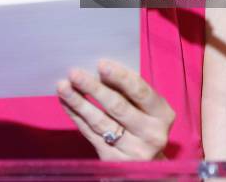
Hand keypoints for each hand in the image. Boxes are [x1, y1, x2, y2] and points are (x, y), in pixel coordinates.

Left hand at [56, 58, 174, 160]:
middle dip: (93, 88)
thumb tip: (98, 68)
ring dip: (79, 102)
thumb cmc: (143, 120)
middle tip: (74, 73)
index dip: (120, 77)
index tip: (101, 64)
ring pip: (100, 122)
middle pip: (118, 107)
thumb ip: (128, 89)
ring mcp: (133, 151)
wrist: (147, 163)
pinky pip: (90, 134)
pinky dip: (76, 116)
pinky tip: (66, 102)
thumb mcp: (144, 105)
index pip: (141, 92)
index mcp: (162, 114)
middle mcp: (151, 135)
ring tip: (63, 86)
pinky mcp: (114, 161)